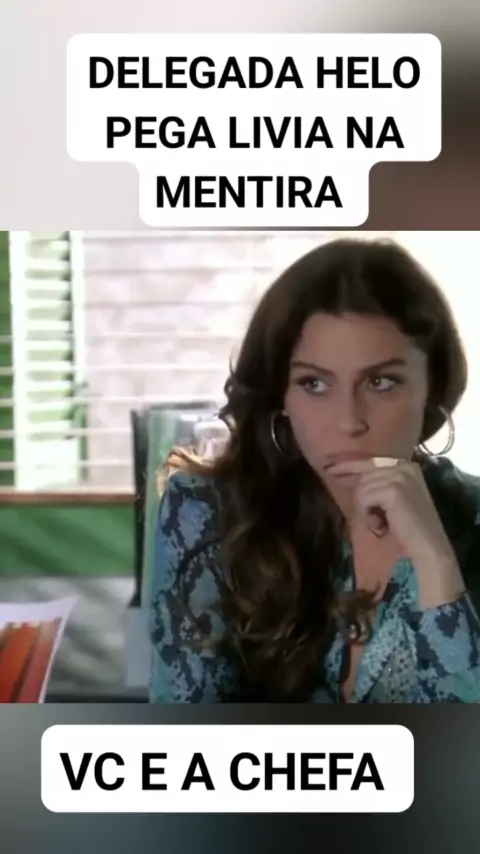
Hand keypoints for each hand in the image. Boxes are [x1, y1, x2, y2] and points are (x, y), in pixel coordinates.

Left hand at [329, 457, 465, 607]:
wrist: (428, 547)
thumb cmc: (410, 528)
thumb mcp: (395, 499)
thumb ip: (378, 484)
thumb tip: (348, 475)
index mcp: (407, 465)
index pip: (370, 461)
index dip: (348, 465)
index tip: (329, 468)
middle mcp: (404, 466)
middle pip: (364, 477)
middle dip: (363, 501)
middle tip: (378, 521)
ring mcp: (400, 477)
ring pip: (362, 489)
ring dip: (366, 510)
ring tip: (382, 524)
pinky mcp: (393, 490)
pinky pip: (363, 499)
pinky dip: (368, 515)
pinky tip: (381, 526)